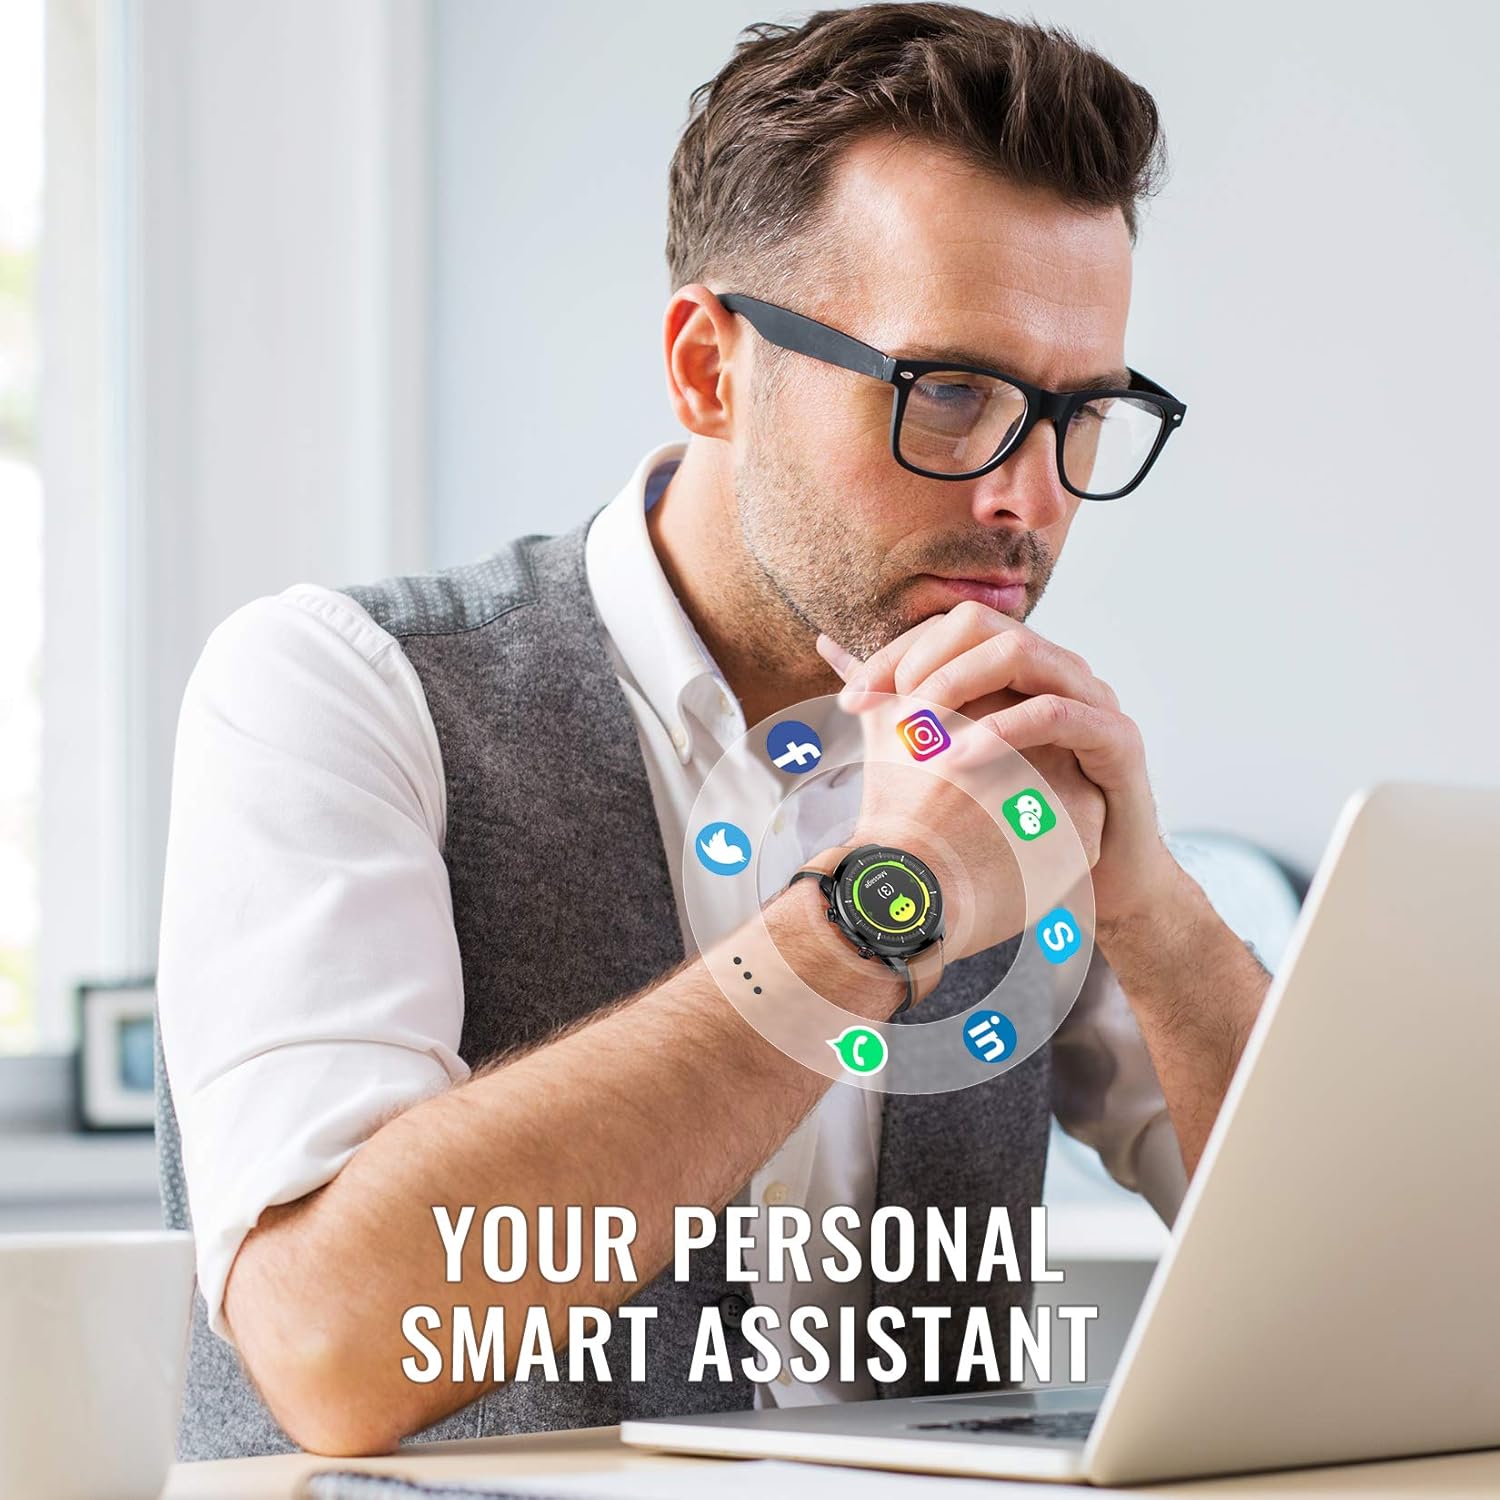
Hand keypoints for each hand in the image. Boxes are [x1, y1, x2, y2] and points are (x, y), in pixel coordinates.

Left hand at [820, 599, 1177, 930]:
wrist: (1103, 878)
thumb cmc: (1024, 819)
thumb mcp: (955, 759)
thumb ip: (895, 702)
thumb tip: (829, 649)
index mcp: (1016, 668)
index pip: (945, 628)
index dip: (891, 655)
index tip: (849, 700)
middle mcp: (1053, 668)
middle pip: (978, 624)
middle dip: (919, 660)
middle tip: (881, 709)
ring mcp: (1090, 696)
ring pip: (1019, 652)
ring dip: (956, 683)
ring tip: (916, 728)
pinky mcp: (1115, 738)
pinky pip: (1056, 712)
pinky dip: (1003, 729)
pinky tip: (959, 760)